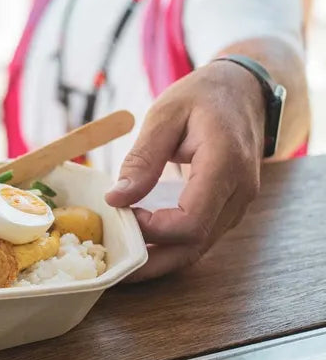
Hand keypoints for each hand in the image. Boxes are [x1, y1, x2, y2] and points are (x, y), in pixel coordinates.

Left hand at [106, 60, 265, 281]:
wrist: (244, 90)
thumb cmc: (203, 96)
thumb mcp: (165, 115)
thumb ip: (142, 159)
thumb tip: (116, 198)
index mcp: (225, 165)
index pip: (191, 221)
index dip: (153, 230)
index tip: (123, 215)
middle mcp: (238, 193)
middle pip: (195, 246)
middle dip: (152, 262)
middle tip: (114, 269)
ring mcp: (237, 204)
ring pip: (198, 248)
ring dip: (160, 259)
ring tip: (123, 261)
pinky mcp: (228, 207)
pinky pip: (201, 236)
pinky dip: (171, 246)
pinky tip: (144, 245)